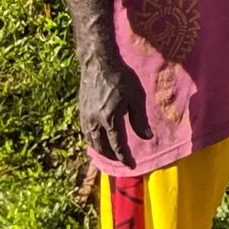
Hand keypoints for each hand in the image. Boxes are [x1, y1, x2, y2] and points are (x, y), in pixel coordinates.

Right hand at [77, 50, 153, 166]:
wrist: (98, 62)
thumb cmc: (121, 78)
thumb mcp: (136, 97)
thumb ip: (140, 120)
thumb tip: (147, 138)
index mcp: (110, 120)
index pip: (117, 146)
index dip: (125, 158)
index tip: (132, 166)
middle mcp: (94, 122)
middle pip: (102, 147)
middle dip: (113, 157)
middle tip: (122, 160)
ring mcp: (85, 117)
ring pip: (91, 141)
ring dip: (101, 150)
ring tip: (111, 153)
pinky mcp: (81, 111)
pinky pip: (85, 132)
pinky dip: (93, 140)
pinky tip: (98, 139)